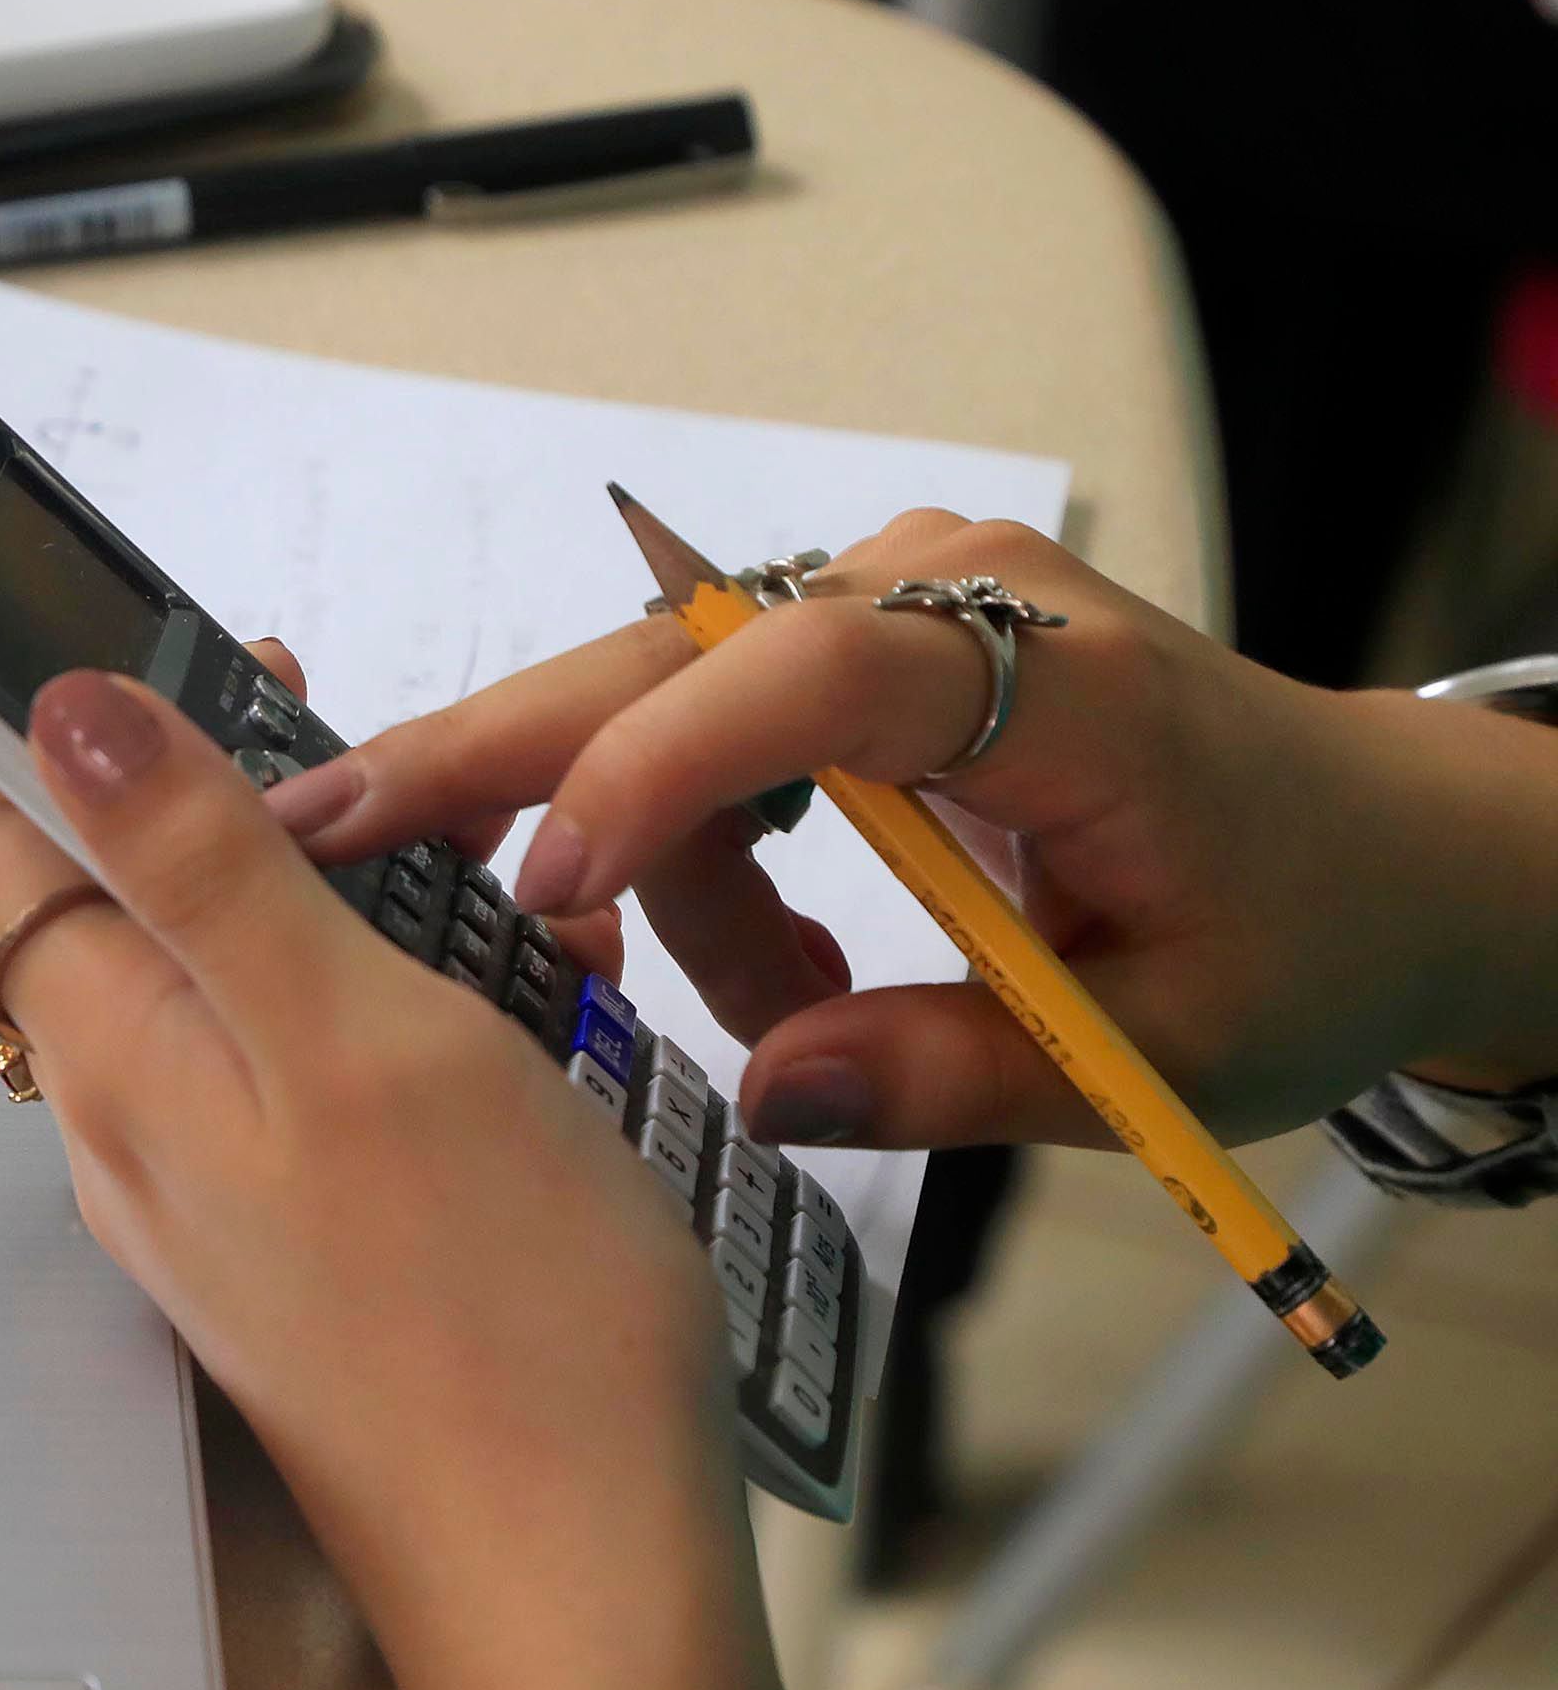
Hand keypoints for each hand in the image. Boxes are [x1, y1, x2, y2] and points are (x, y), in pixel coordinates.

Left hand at [0, 648, 830, 1689]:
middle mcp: (136, 1124)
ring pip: (235, 973)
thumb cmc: (496, 1309)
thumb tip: (54, 710)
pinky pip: (321, 1066)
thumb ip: (205, 872)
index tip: (24, 594)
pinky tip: (540, 996)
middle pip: (109, 894)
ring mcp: (222, 1191)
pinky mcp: (312, 1241)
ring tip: (489, 861)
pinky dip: (405, 995)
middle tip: (323, 697)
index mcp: (119, 1057)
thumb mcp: (353, 1042)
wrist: (583, 1581)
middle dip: (203, 775)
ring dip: (337, 886)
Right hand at [265, 511, 1557, 1150]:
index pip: (816, 670)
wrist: (1367, 850)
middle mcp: (942, 593)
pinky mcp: (850, 647)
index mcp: (1058, 676)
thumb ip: (959, 1074)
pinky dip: (694, 861)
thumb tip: (767, 1096)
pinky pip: (700, 741)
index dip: (667, 764)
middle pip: (664, 660)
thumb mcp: (1162, 1049)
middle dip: (494, 760)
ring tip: (781, 1017)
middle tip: (322, 837)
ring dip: (663, 885)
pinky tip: (775, 967)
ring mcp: (885, 605)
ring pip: (656, 722)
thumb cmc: (1294, 934)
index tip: (553, 877)